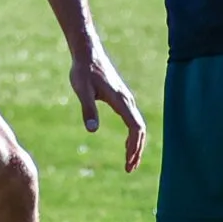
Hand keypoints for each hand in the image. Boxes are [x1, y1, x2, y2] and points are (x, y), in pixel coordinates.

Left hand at [70, 40, 148, 171]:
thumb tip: (93, 130)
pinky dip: (133, 135)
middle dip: (137, 150)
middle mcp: (127, 100)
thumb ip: (88, 109)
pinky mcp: (122, 98)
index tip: (127, 162)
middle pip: (140, 129)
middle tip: (129, 168)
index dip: (133, 146)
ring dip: (136, 144)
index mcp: (120, 100)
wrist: (88, 52)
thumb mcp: (82, 90)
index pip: (135, 128)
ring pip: (138, 125)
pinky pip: (133, 120)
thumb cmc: (83, 70)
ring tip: (129, 161)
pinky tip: (126, 143)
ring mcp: (126, 99)